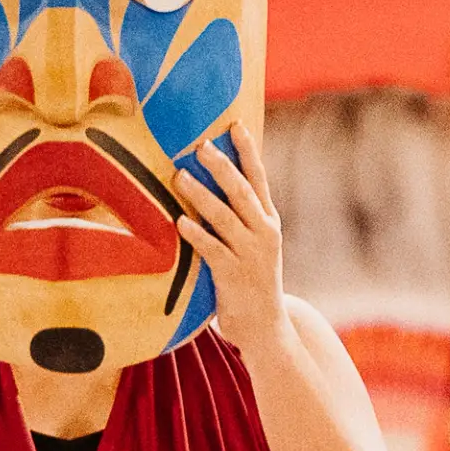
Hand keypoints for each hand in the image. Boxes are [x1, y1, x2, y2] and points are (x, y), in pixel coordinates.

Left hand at [176, 130, 286, 345]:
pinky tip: (180, 221)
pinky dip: (196, 234)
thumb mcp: (254, 244)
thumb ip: (240, 216)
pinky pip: (212, 249)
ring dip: (201, 195)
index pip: (259, 178)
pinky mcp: (233, 274)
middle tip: (201, 145)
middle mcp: (263, 232)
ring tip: (180, 176)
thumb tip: (215, 183)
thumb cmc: (252, 279)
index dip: (247, 150)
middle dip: (221, 166)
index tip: (234, 124)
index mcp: (269, 220)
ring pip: (224, 216)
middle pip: (241, 191)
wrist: (266, 326)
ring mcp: (250, 254)